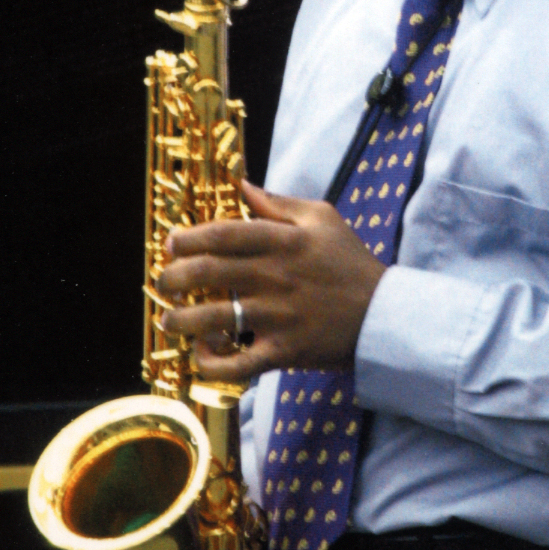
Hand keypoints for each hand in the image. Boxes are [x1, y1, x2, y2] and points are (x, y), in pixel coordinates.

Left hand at [158, 181, 385, 382]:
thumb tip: (242, 186)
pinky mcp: (283, 352)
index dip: (187, 238)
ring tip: (170, 319)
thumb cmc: (351, 263)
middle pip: (206, 272)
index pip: (220, 234)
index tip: (173, 245)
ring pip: (212, 317)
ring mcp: (277, 316)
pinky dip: (211, 362)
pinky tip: (202, 353)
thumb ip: (279, 203)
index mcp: (282, 241)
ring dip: (180, 319)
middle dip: (173, 277)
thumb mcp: (323, 218)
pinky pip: (236, 363)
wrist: (383, 315)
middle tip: (165, 283)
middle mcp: (274, 276)